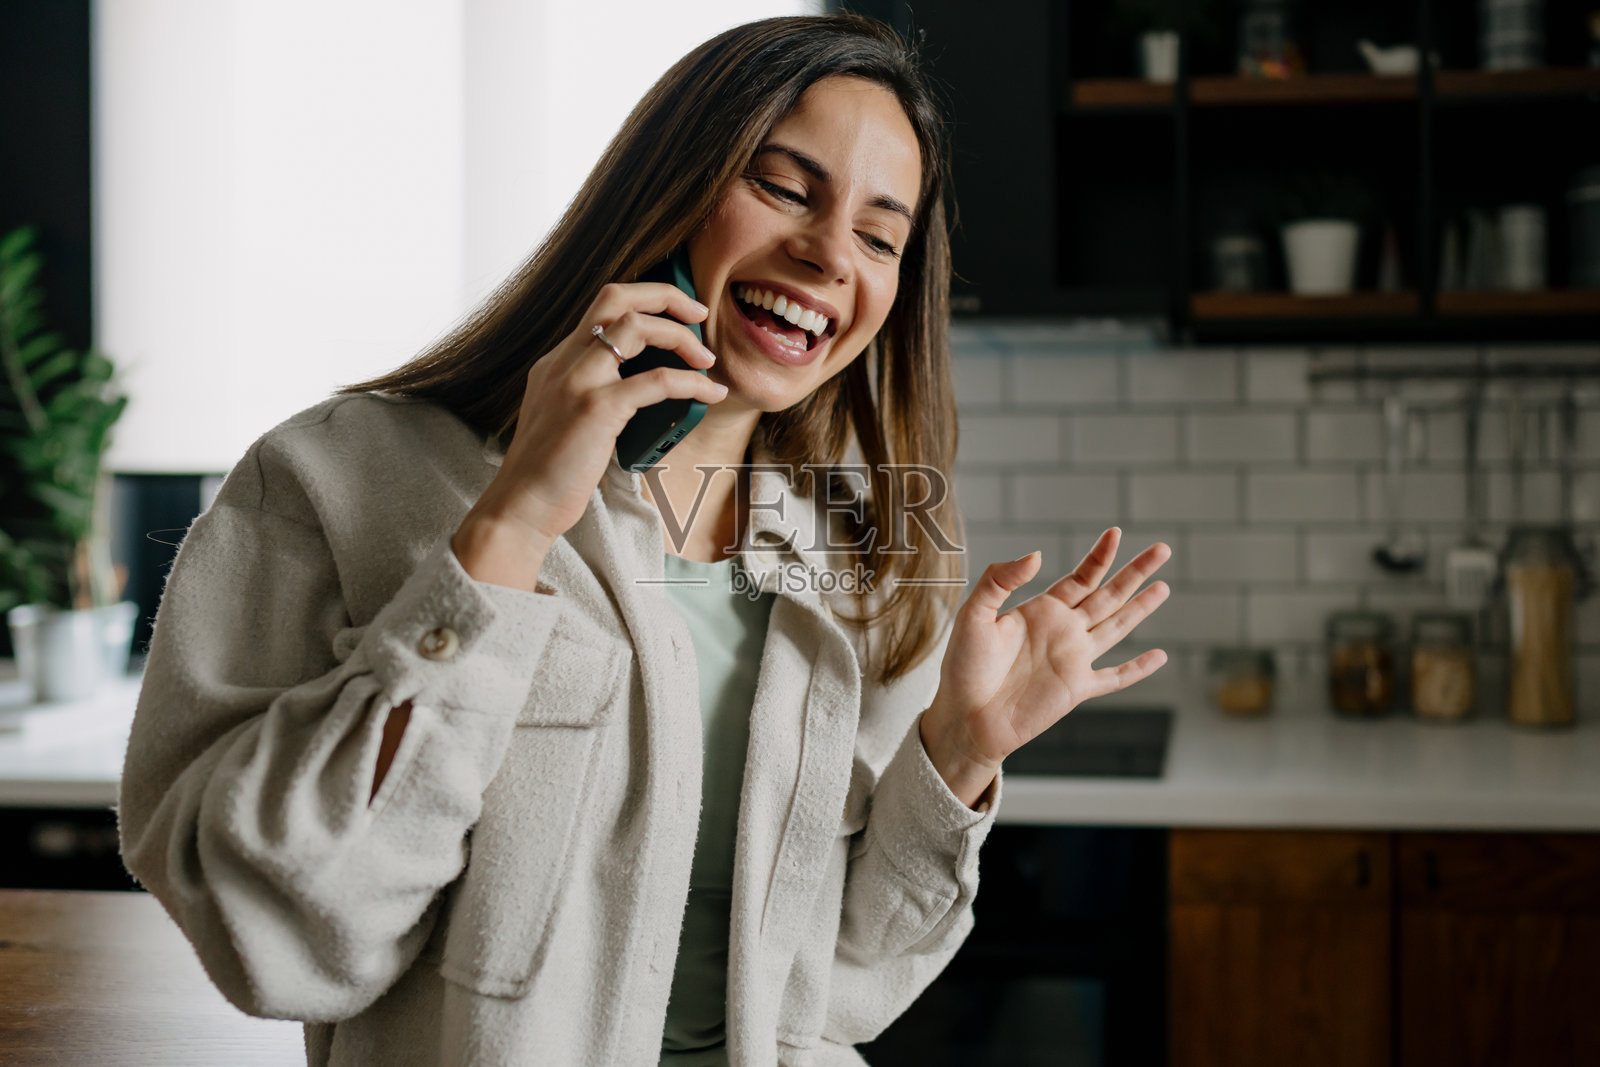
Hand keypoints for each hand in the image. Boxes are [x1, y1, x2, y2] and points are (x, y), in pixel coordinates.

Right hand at [452, 281, 729, 588]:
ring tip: (707, 360)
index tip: (677, 315)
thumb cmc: (548, 474)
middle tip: (699, 314)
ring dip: (681, 336)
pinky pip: (656, 380)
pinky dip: (691, 382)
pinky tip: (710, 393)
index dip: (644, 300)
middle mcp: (564, 361)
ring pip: (637, 327)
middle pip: (616, 296)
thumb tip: (642, 390)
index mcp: (556, 361)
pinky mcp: (596, 409)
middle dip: (665, 295)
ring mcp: (578, 381)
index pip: (602, 307)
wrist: (521, 506)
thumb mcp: (563, 418)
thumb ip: (592, 395)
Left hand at [919, 529, 1171, 805]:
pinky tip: (1159, 657)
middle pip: (1108, 595)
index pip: (1080, 577)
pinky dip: (1138, 669)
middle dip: (1135, 572)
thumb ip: (999, 581)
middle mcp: (1062, 630)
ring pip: (1117, 627)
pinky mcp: (1077, 689)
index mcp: (1040, 610)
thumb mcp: (973, 614)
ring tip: (1165, 587)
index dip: (1099, 556)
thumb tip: (1036, 555)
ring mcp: (1073, 659)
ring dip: (1141, 608)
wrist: (965, 716)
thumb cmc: (963, 666)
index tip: (1116, 532)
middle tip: (1162, 549)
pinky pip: (1115, 677)